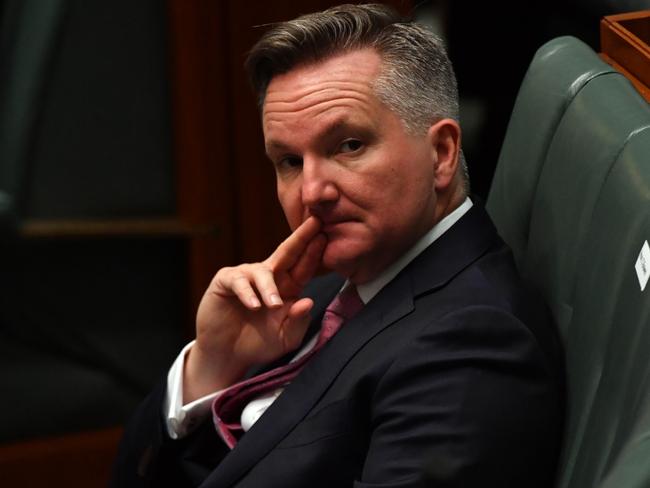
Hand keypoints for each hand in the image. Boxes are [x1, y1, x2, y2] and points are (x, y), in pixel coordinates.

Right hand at [184, 216, 326, 401]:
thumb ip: (298, 322)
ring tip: (273, 306)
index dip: (314, 252)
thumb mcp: (285, 338)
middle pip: (287, 253)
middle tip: (315, 222)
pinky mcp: (225, 282)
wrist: (227, 355)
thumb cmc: (259, 344)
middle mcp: (269, 277)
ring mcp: (246, 277)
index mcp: (288, 288)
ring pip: (262, 272)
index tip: (328, 236)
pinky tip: (254, 306)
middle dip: (301, 237)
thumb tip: (308, 301)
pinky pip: (239, 282)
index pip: (304, 267)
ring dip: (269, 288)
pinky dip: (247, 294)